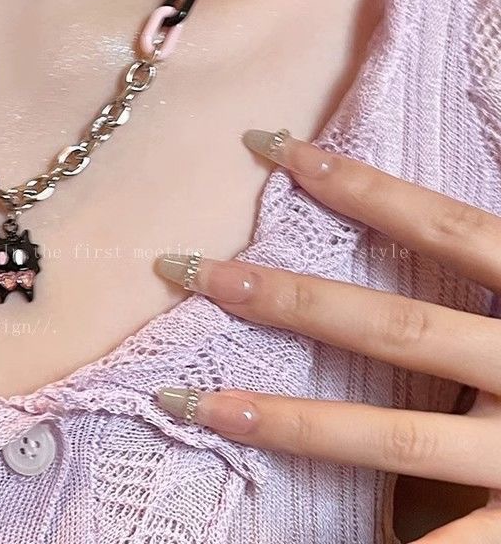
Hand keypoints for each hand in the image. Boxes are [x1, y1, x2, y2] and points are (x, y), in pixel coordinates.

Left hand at [153, 128, 500, 542]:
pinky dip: (394, 538)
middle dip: (283, 299)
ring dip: (287, 421)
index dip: (358, 186)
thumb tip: (431, 214)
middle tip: (184, 271)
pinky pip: (453, 536)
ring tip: (195, 401)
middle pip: (390, 327)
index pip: (440, 226)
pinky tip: (317, 531)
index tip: (272, 149)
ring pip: (394, 439)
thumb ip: (492, 253)